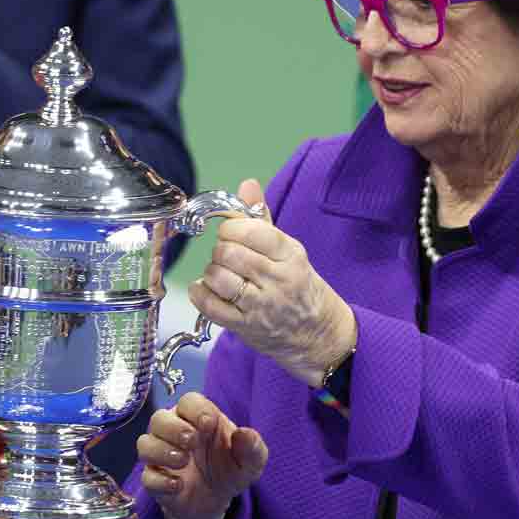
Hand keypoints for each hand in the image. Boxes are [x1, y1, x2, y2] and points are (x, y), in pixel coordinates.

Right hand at [136, 393, 266, 518]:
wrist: (216, 502)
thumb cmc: (230, 469)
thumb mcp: (251, 462)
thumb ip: (253, 447)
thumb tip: (246, 434)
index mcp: (198, 419)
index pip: (188, 402)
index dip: (196, 409)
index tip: (209, 424)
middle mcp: (174, 433)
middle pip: (158, 418)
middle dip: (173, 427)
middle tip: (192, 441)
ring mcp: (161, 456)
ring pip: (145, 444)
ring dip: (161, 450)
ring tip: (183, 461)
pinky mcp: (155, 480)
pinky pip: (147, 476)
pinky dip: (160, 480)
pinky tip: (178, 485)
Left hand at [187, 179, 355, 385]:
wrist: (317, 332)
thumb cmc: (298, 285)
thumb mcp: (287, 250)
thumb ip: (262, 218)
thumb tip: (247, 185)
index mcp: (290, 254)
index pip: (251, 231)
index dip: (231, 228)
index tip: (231, 233)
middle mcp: (277, 280)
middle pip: (230, 253)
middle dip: (220, 250)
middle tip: (226, 256)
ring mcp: (261, 306)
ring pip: (218, 278)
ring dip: (211, 272)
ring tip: (220, 274)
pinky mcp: (246, 327)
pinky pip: (210, 306)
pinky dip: (201, 293)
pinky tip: (207, 289)